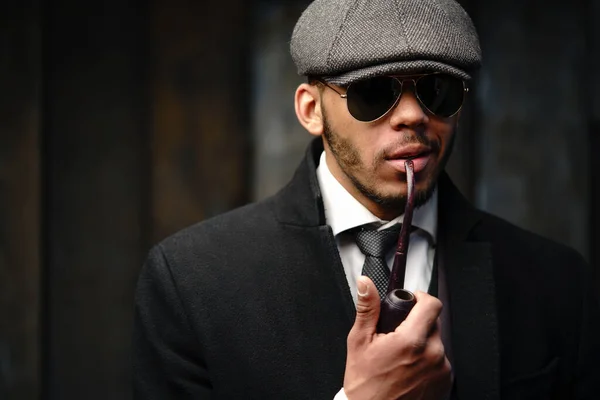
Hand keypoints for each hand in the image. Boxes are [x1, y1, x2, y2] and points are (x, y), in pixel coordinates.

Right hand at [343, 277, 450, 399]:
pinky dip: (427, 361)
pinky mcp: (445, 385)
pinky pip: (440, 362)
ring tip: (401, 358)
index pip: (432, 305)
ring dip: (422, 344)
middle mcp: (432, 356)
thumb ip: (367, 309)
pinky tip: (409, 371)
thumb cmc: (365, 386)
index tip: (412, 301)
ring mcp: (441, 372)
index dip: (421, 298)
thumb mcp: (359, 342)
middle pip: (433, 323)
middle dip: (416, 323)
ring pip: (436, 343)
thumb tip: (366, 285)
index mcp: (411, 342)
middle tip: (397, 335)